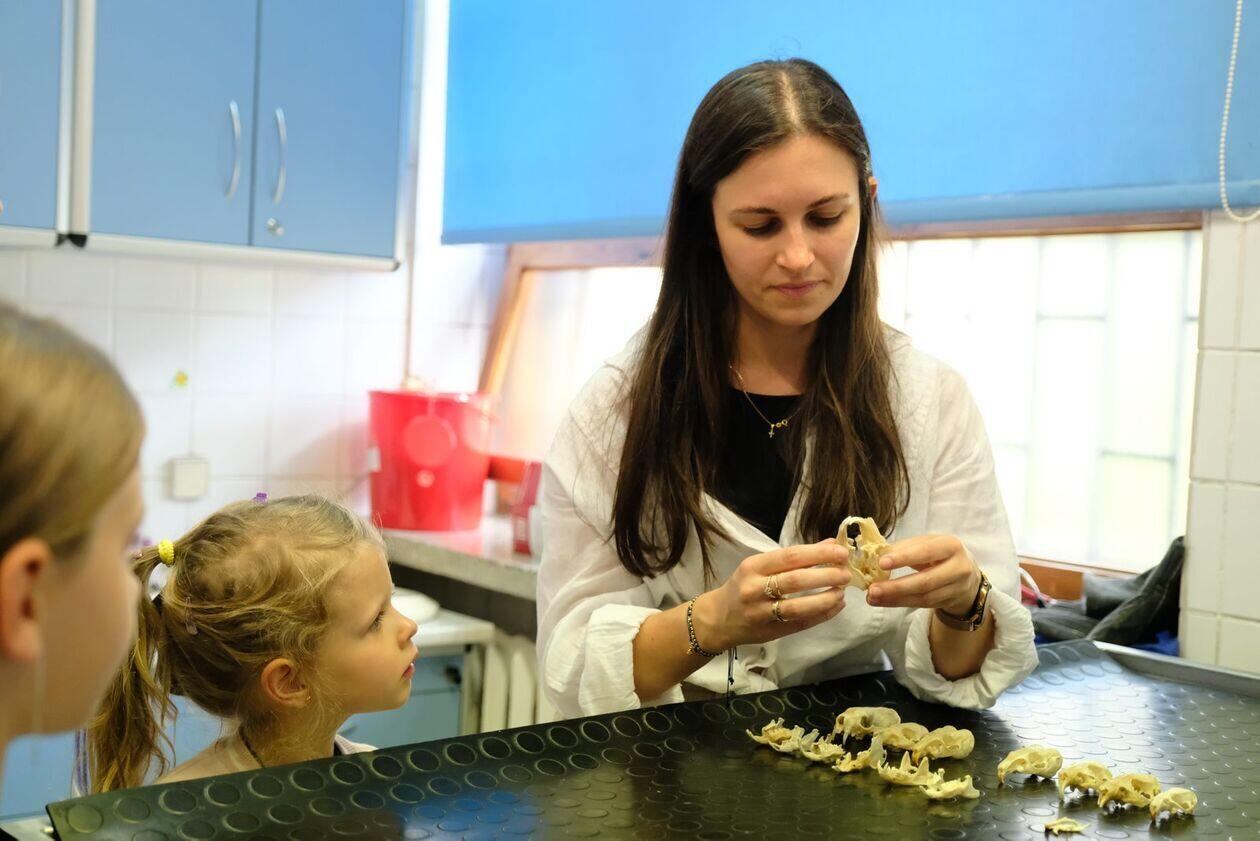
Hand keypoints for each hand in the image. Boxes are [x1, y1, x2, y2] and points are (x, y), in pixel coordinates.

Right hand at [694, 539, 850, 649]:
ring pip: (798, 606)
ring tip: (842, 592)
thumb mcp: (759, 566)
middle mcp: (754, 589)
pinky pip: (800, 624)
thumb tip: (830, 545)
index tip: (841, 552)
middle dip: (826, 576)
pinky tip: (836, 607)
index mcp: (753, 567)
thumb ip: (793, 557)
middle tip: (847, 573)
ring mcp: (761, 613)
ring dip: (826, 598)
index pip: (790, 557)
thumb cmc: (742, 587)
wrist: (717, 619)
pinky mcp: (769, 632)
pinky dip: (821, 615)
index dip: (818, 554)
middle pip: (796, 581)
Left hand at [865, 534, 980, 615]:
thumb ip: (906, 547)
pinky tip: (884, 601)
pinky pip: (923, 604)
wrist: (966, 573)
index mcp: (951, 545)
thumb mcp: (928, 543)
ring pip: (923, 597)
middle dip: (896, 586)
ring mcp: (957, 588)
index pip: (926, 551)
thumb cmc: (939, 553)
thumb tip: (879, 553)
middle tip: (872, 589)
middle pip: (926, 580)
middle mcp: (959, 567)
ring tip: (872, 598)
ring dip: (895, 599)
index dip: (904, 557)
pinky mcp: (950, 602)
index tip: (881, 563)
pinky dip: (900, 603)